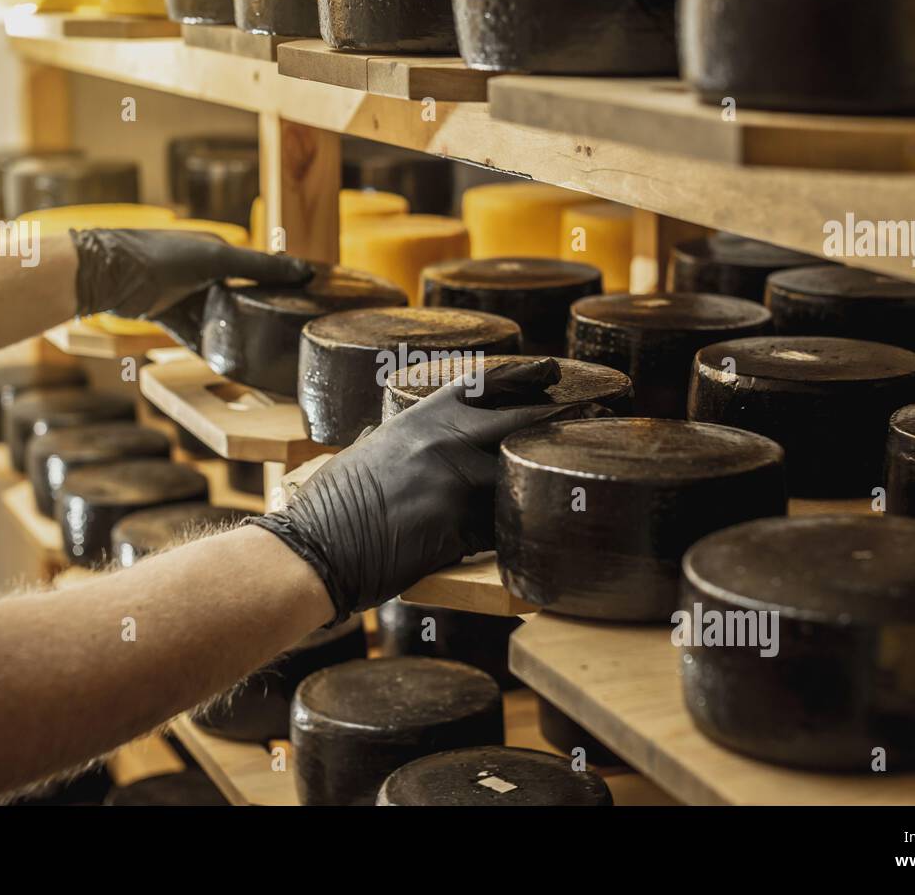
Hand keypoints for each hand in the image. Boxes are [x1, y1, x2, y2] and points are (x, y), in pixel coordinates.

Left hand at [70, 229, 311, 349]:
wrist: (108, 273)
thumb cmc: (163, 257)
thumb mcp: (217, 259)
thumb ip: (260, 266)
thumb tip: (305, 270)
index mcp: (216, 250)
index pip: (256, 267)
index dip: (277, 284)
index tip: (301, 303)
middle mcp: (201, 270)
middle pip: (236, 295)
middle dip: (256, 312)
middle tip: (282, 332)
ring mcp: (183, 293)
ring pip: (215, 317)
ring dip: (230, 332)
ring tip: (258, 351)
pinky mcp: (165, 314)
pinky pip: (192, 333)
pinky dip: (206, 346)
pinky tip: (225, 362)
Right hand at [251, 358, 609, 622]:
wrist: (316, 546)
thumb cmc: (333, 504)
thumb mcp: (370, 451)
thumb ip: (405, 439)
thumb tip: (420, 439)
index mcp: (419, 417)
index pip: (482, 384)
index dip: (521, 374)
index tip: (550, 368)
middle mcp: (443, 441)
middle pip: (521, 421)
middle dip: (561, 418)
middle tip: (598, 413)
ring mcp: (454, 482)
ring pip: (519, 475)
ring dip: (545, 477)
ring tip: (575, 476)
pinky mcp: (460, 528)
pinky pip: (504, 526)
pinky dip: (519, 530)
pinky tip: (540, 533)